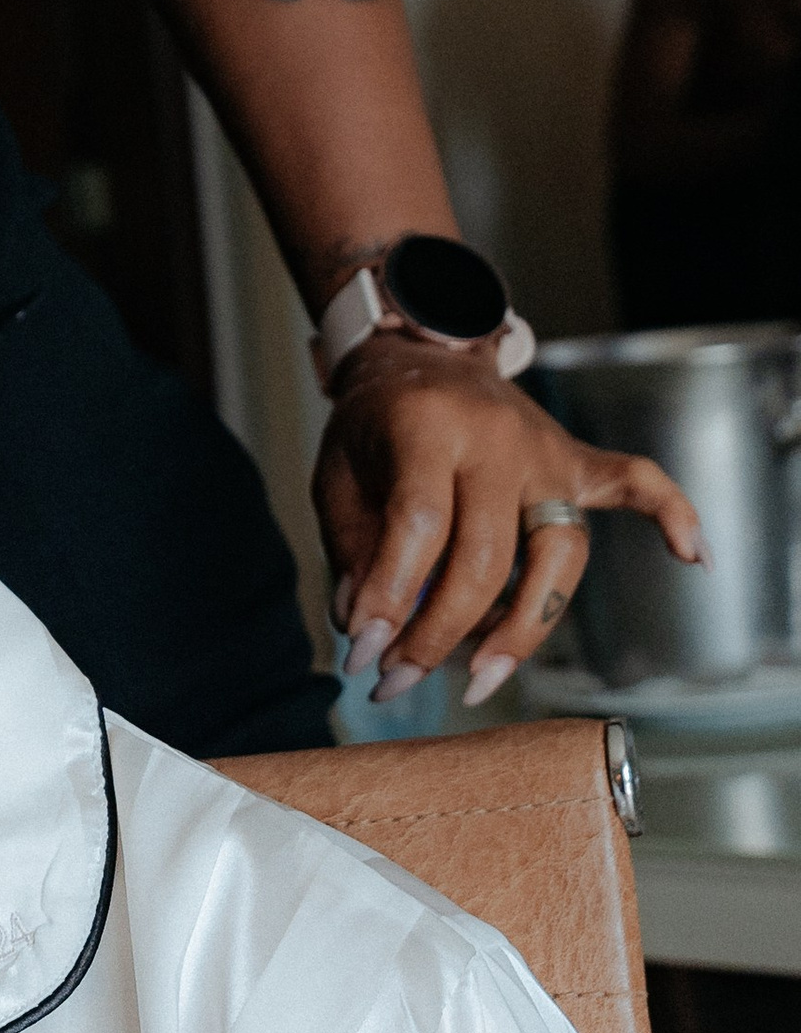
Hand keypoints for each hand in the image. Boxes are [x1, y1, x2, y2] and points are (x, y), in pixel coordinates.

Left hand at [314, 335, 704, 709]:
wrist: (422, 351)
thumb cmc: (375, 423)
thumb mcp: (337, 475)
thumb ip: (353, 548)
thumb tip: (369, 630)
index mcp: (428, 428)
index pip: (419, 525)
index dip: (391, 598)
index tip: (362, 655)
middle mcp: (498, 439)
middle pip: (488, 554)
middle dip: (441, 632)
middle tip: (400, 681)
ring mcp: (546, 450)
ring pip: (559, 551)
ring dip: (524, 625)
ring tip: (482, 677)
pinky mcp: (577, 461)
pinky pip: (637, 482)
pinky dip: (673, 515)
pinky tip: (694, 558)